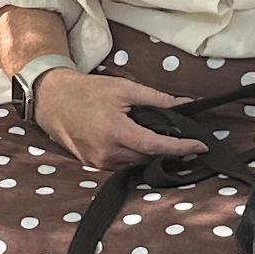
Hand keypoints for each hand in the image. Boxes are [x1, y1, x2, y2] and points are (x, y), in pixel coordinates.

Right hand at [32, 71, 211, 172]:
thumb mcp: (124, 88)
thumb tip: (184, 104)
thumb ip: (156, 99)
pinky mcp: (93, 164)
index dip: (180, 147)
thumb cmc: (88, 91)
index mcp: (116, 132)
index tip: (200, 146)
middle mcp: (107, 152)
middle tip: (182, 136)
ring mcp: (99, 162)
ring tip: (158, 137)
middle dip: (166, 149)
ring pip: (135, 164)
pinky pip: (122, 165)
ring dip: (149, 154)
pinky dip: (133, 156)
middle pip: (148, 157)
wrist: (54, 100)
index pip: (155, 146)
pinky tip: (137, 143)